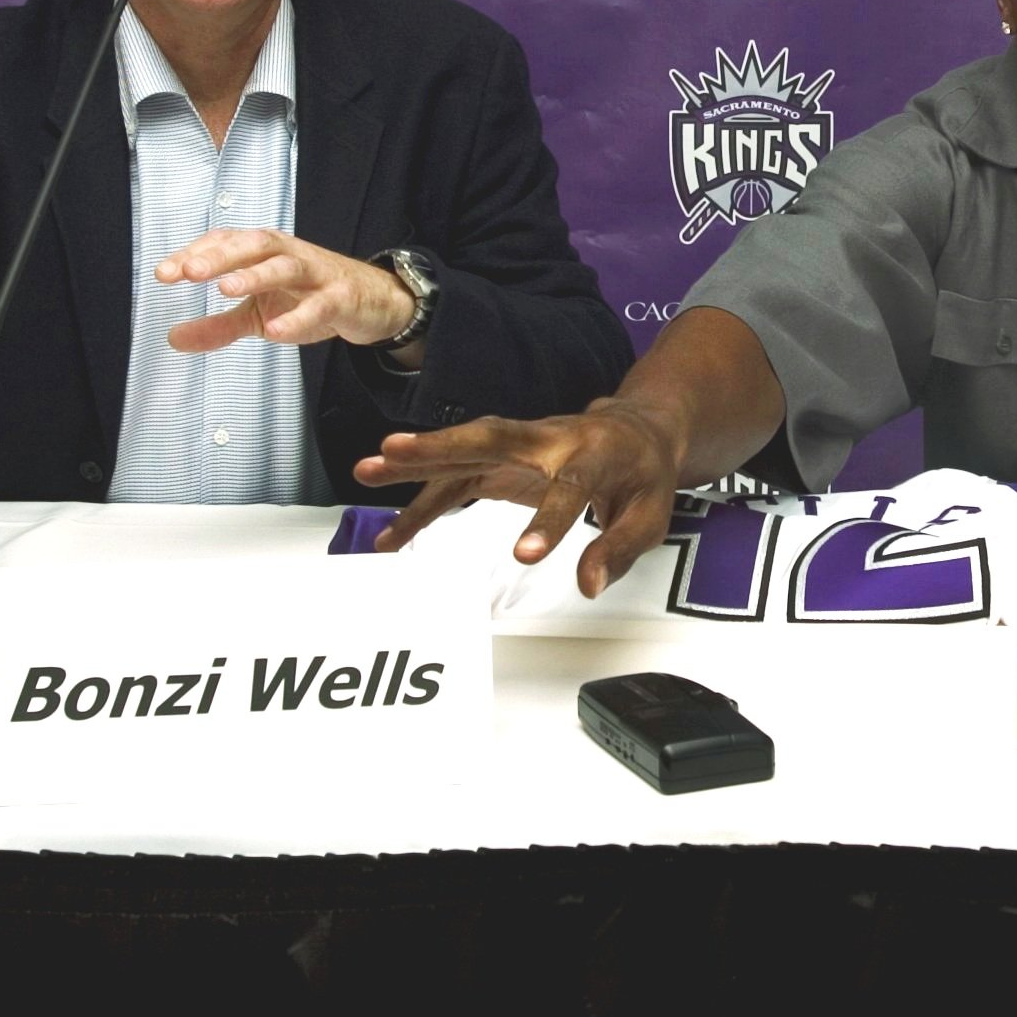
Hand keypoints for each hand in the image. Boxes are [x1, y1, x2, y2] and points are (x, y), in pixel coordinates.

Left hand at [156, 229, 414, 352]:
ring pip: (285, 266)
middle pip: (252, 245)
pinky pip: (319, 304)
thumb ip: (218, 325)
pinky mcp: (341, 296)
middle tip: (189, 272)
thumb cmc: (310, 296)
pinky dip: (298, 316)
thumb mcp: (258, 314)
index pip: (225, 243)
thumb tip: (173, 338)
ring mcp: (316, 273)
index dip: (195, 254)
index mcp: (264, 253)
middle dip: (220, 256)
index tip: (165, 273)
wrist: (372, 301)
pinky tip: (276, 331)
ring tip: (226, 289)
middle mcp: (288, 254)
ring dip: (255, 275)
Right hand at [354, 401, 685, 597]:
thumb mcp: (650, 515)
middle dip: (439, 446)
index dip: (548, 519)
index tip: (526, 556)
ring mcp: (519, 445)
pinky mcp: (501, 460)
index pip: (569, 486)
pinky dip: (423, 503)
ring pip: (462, 449)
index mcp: (595, 454)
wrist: (635, 431)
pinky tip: (392, 533)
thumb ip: (618, 548)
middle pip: (491, 439)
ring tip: (366, 471)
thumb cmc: (642, 474)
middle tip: (392, 450)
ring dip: (415, 458)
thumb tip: (587, 584)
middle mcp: (549, 440)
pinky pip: (457, 479)